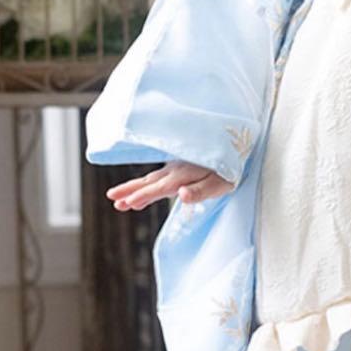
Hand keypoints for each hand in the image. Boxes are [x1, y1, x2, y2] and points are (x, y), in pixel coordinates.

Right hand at [105, 160, 235, 211]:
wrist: (238, 148)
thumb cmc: (230, 171)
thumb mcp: (221, 184)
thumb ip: (200, 191)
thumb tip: (180, 195)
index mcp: (183, 175)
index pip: (159, 188)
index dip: (143, 196)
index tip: (126, 203)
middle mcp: (176, 170)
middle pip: (149, 182)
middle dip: (130, 190)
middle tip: (112, 199)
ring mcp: (176, 167)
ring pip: (151, 179)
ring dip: (134, 187)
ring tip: (116, 198)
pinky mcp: (180, 165)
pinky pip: (159, 175)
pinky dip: (147, 182)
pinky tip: (144, 186)